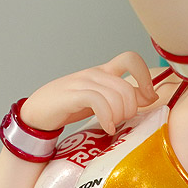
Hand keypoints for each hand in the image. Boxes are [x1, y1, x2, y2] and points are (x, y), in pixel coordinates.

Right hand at [20, 52, 157, 134]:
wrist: (38, 112)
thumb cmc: (69, 107)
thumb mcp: (100, 100)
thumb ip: (121, 97)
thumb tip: (149, 98)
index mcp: (104, 72)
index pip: (131, 59)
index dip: (145, 77)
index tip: (148, 98)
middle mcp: (96, 74)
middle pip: (126, 86)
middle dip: (131, 108)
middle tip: (122, 121)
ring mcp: (84, 83)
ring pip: (116, 95)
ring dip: (119, 115)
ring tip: (111, 126)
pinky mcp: (73, 95)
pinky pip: (99, 102)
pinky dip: (107, 118)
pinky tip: (106, 128)